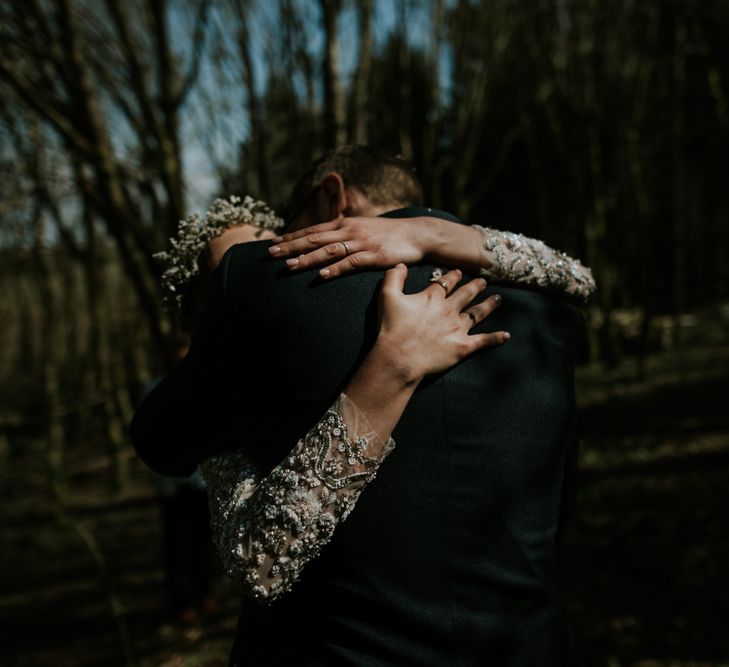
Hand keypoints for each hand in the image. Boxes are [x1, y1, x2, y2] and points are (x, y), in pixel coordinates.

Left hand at [268, 216, 429, 278]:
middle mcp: (349, 231)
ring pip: (328, 251)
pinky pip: (350, 263)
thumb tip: (324, 239)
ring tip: (289, 266)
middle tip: (270, 255)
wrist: (417, 234)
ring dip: (307, 259)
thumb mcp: (362, 227)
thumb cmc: (388, 234)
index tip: (272, 244)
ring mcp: (361, 243)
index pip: (312, 231)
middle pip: (314, 240)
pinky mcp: (374, 256)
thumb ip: (343, 232)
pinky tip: (321, 276)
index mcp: (344, 224)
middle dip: (291, 247)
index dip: (291, 237)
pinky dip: (334, 269)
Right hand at [373, 264, 509, 383]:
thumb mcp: (387, 297)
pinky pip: (484, 341)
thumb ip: (394, 277)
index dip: (453, 276)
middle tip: (483, 282)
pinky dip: (496, 338)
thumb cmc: (391, 328)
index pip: (446, 282)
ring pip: (478, 313)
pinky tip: (506, 335)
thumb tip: (401, 264)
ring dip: (489, 305)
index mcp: (433, 297)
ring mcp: (458, 328)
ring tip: (498, 298)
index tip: (459, 272)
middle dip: (475, 287)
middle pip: (466, 294)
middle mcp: (449, 310)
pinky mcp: (463, 347)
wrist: (399, 357)